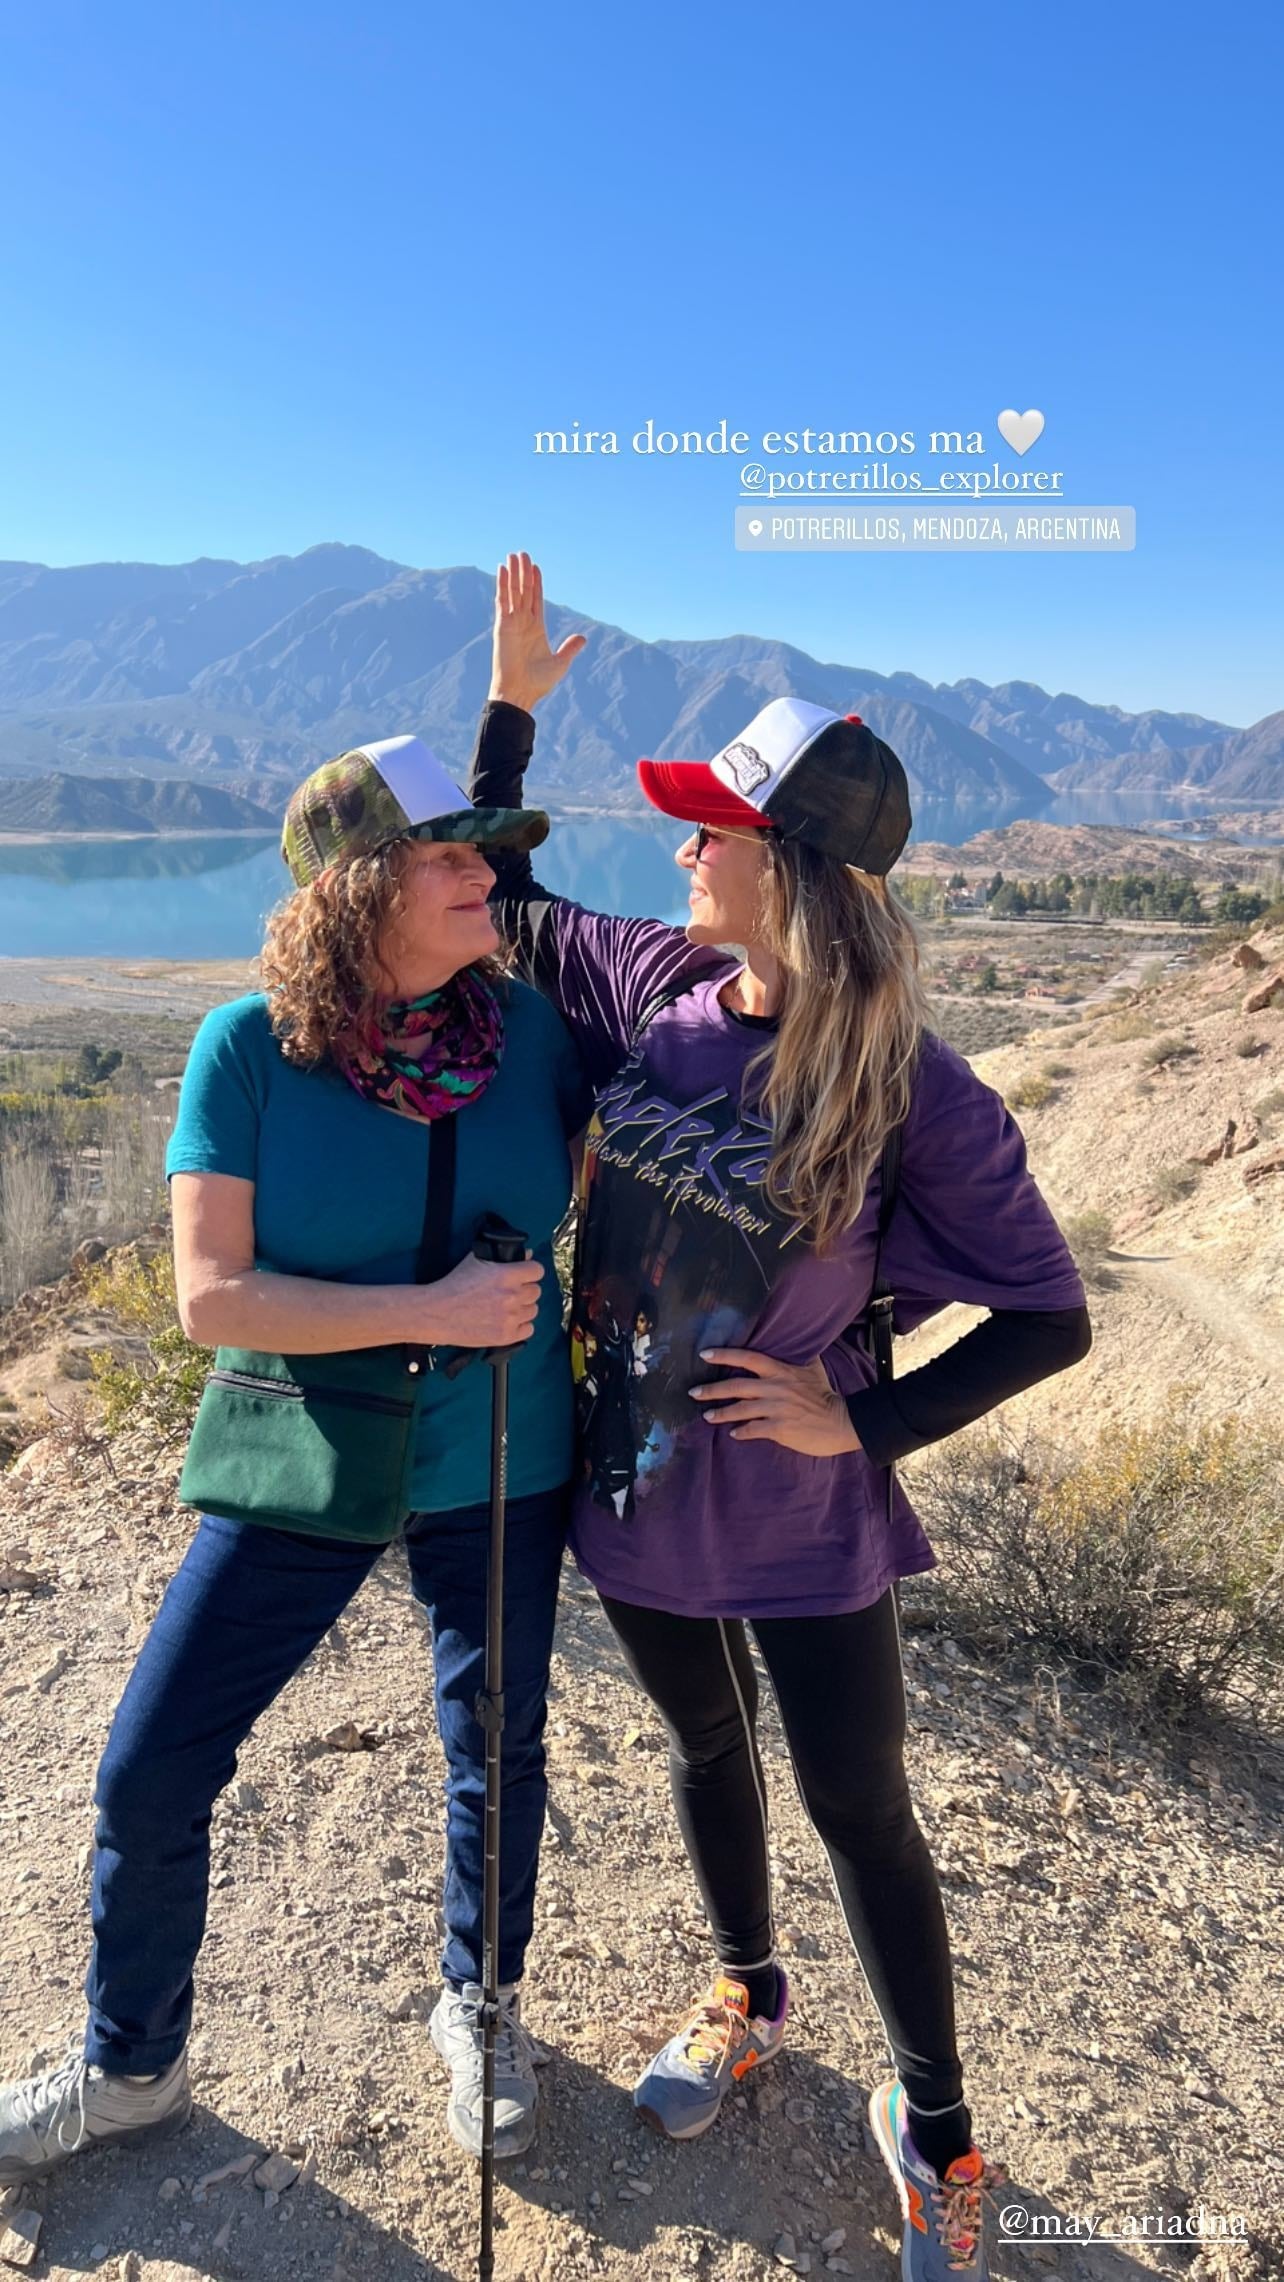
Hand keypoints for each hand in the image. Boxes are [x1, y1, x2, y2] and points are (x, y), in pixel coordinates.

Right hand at [421, 1253, 544, 1347]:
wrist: (437, 1312)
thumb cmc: (454, 1285)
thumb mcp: (476, 1260)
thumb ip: (504, 1255)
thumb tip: (526, 1254)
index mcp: (507, 1275)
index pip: (537, 1270)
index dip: (530, 1272)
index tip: (523, 1275)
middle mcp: (512, 1296)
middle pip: (536, 1291)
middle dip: (524, 1290)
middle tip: (509, 1293)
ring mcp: (510, 1318)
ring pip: (533, 1310)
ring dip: (523, 1308)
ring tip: (505, 1308)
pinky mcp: (506, 1336)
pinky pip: (528, 1329)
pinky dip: (520, 1326)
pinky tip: (506, 1321)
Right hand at [489, 550, 586, 711]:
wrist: (520, 693)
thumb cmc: (537, 683)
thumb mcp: (559, 663)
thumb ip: (569, 649)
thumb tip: (583, 638)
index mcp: (535, 629)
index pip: (535, 599)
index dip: (535, 583)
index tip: (535, 567)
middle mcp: (522, 623)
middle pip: (523, 591)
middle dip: (523, 572)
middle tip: (522, 553)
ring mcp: (511, 623)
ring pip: (513, 592)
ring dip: (513, 573)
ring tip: (513, 555)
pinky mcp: (502, 626)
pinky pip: (502, 601)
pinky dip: (503, 585)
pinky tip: (503, 569)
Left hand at [691, 1347, 861, 1457]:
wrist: (842, 1421)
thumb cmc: (824, 1394)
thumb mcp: (812, 1368)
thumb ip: (794, 1356)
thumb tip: (789, 1339)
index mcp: (781, 1371)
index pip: (748, 1358)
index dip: (725, 1355)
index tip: (704, 1355)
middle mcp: (775, 1388)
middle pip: (736, 1386)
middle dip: (712, 1389)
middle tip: (694, 1392)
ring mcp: (776, 1409)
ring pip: (740, 1409)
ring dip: (720, 1413)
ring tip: (707, 1416)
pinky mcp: (779, 1429)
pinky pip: (752, 1429)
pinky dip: (740, 1431)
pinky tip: (733, 1433)